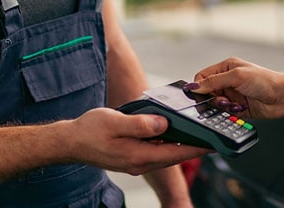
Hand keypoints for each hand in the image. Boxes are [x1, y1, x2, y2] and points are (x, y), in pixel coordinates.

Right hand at [68, 108, 208, 174]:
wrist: (70, 142)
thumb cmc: (89, 131)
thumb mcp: (115, 122)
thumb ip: (140, 124)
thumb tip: (163, 124)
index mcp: (138, 155)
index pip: (175, 153)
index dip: (196, 148)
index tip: (213, 143)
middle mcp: (140, 162)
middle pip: (174, 155)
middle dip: (194, 147)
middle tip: (213, 136)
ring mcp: (136, 161)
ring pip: (166, 153)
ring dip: (182, 145)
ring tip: (198, 133)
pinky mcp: (133, 156)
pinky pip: (156, 150)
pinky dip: (168, 142)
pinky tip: (173, 132)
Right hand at [189, 57, 283, 119]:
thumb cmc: (266, 80)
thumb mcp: (237, 77)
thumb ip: (213, 81)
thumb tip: (193, 86)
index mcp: (226, 68)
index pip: (202, 77)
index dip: (200, 87)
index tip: (203, 96)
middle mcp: (228, 80)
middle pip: (207, 93)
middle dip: (213, 99)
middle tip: (223, 101)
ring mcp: (233, 95)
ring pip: (215, 105)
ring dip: (222, 107)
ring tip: (234, 106)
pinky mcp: (237, 108)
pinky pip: (224, 114)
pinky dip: (229, 114)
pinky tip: (239, 110)